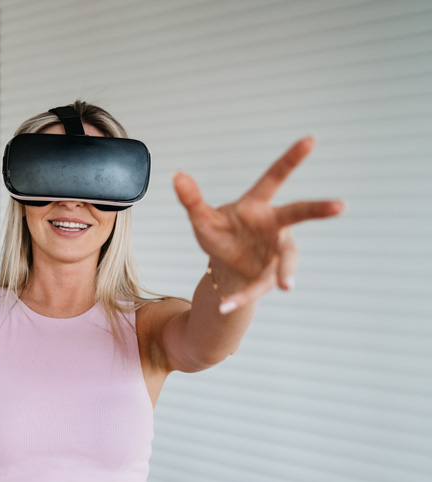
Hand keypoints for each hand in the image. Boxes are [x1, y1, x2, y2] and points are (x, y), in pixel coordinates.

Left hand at [173, 137, 343, 312]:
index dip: (291, 159)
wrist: (225, 265)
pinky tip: (225, 306)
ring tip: (285, 285)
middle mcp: (274, 225)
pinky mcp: (268, 276)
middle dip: (319, 210)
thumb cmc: (220, 233)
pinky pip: (256, 287)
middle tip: (340, 205)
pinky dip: (240, 298)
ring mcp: (275, 251)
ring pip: (287, 257)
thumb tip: (177, 175)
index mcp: (257, 205)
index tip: (310, 139)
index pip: (274, 178)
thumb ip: (191, 198)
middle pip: (298, 213)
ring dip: (286, 271)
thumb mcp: (202, 218)